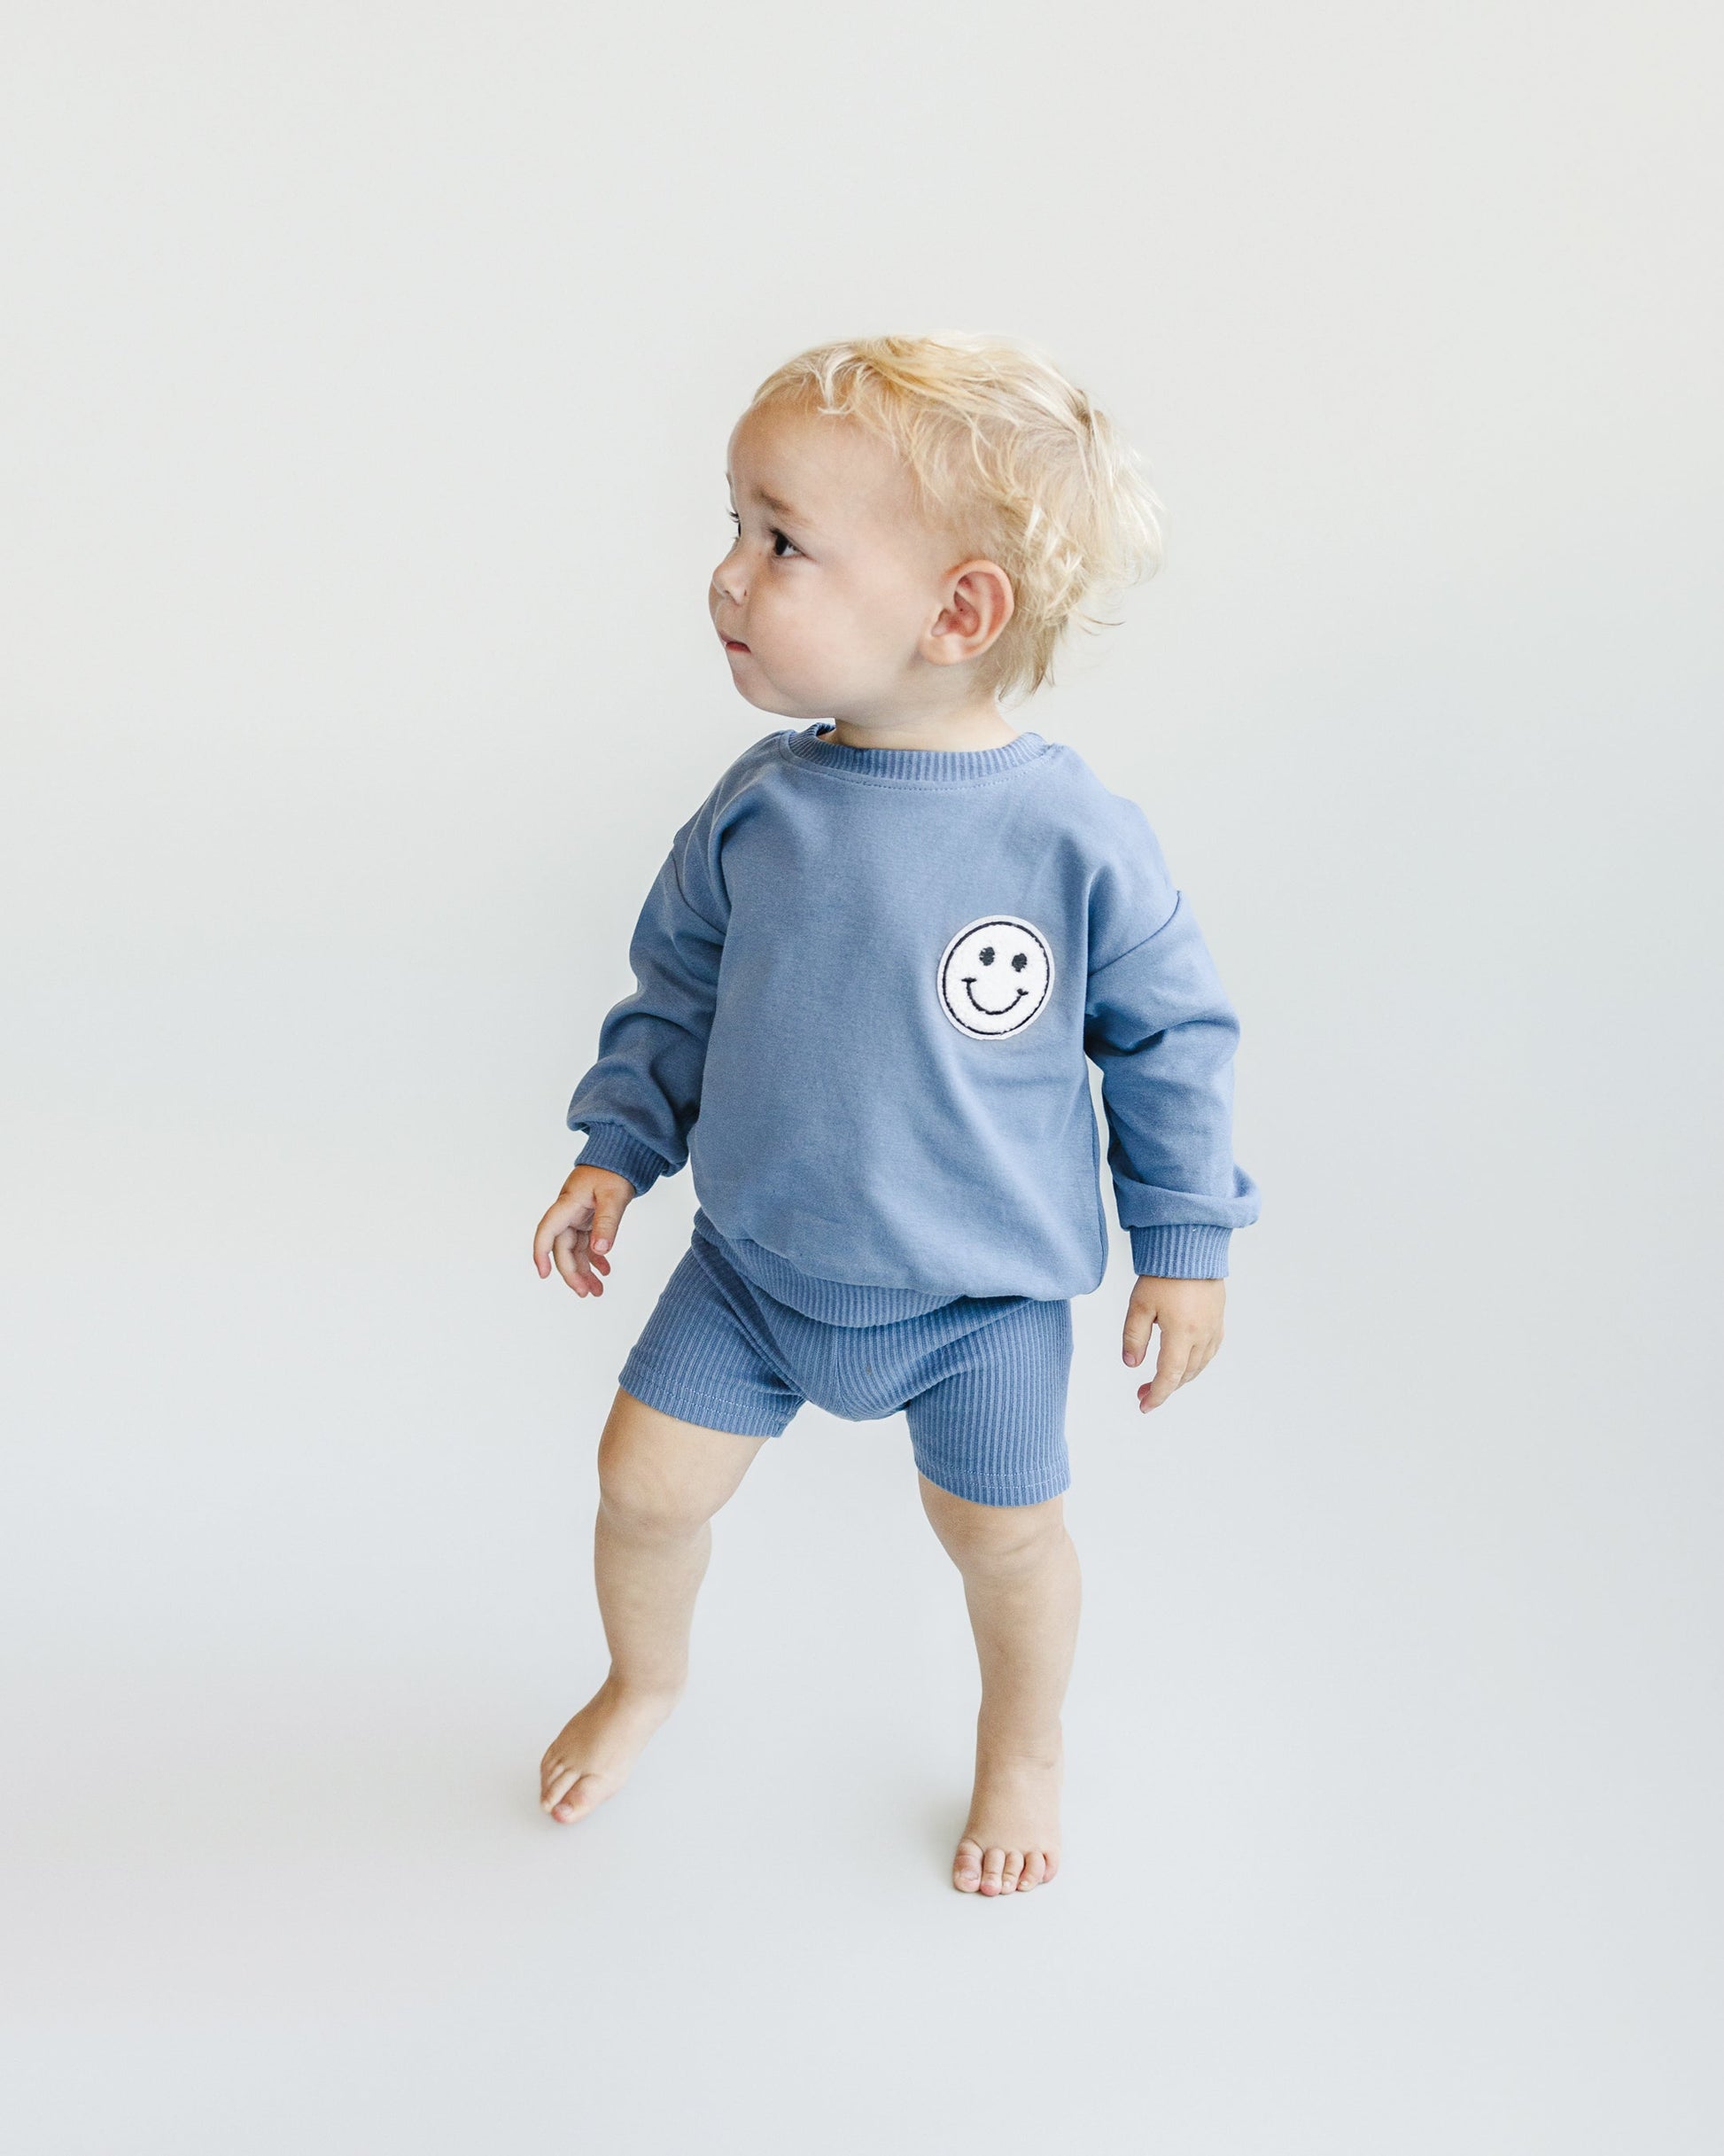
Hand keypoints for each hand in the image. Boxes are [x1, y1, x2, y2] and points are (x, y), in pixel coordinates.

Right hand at [533, 1166, 636, 1297]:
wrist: (623, 1155)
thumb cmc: (614, 1169)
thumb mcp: (613, 1197)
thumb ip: (607, 1223)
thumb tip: (600, 1250)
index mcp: (567, 1204)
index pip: (547, 1232)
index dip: (541, 1254)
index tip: (543, 1274)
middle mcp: (569, 1213)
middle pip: (563, 1248)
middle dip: (573, 1272)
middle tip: (586, 1292)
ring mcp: (578, 1217)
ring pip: (575, 1250)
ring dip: (585, 1270)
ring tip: (597, 1290)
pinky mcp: (588, 1219)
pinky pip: (587, 1243)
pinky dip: (595, 1257)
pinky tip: (605, 1270)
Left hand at [1122, 1275, 1224, 1412]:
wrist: (1192, 1247)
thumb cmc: (1165, 1272)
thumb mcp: (1139, 1305)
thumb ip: (1134, 1337)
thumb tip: (1131, 1364)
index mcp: (1181, 1333)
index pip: (1169, 1375)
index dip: (1157, 1395)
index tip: (1144, 1405)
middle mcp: (1202, 1334)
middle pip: (1185, 1374)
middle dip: (1165, 1389)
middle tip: (1144, 1393)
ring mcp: (1213, 1327)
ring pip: (1199, 1365)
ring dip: (1181, 1378)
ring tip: (1161, 1381)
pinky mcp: (1218, 1319)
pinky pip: (1210, 1351)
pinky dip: (1196, 1364)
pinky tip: (1185, 1363)